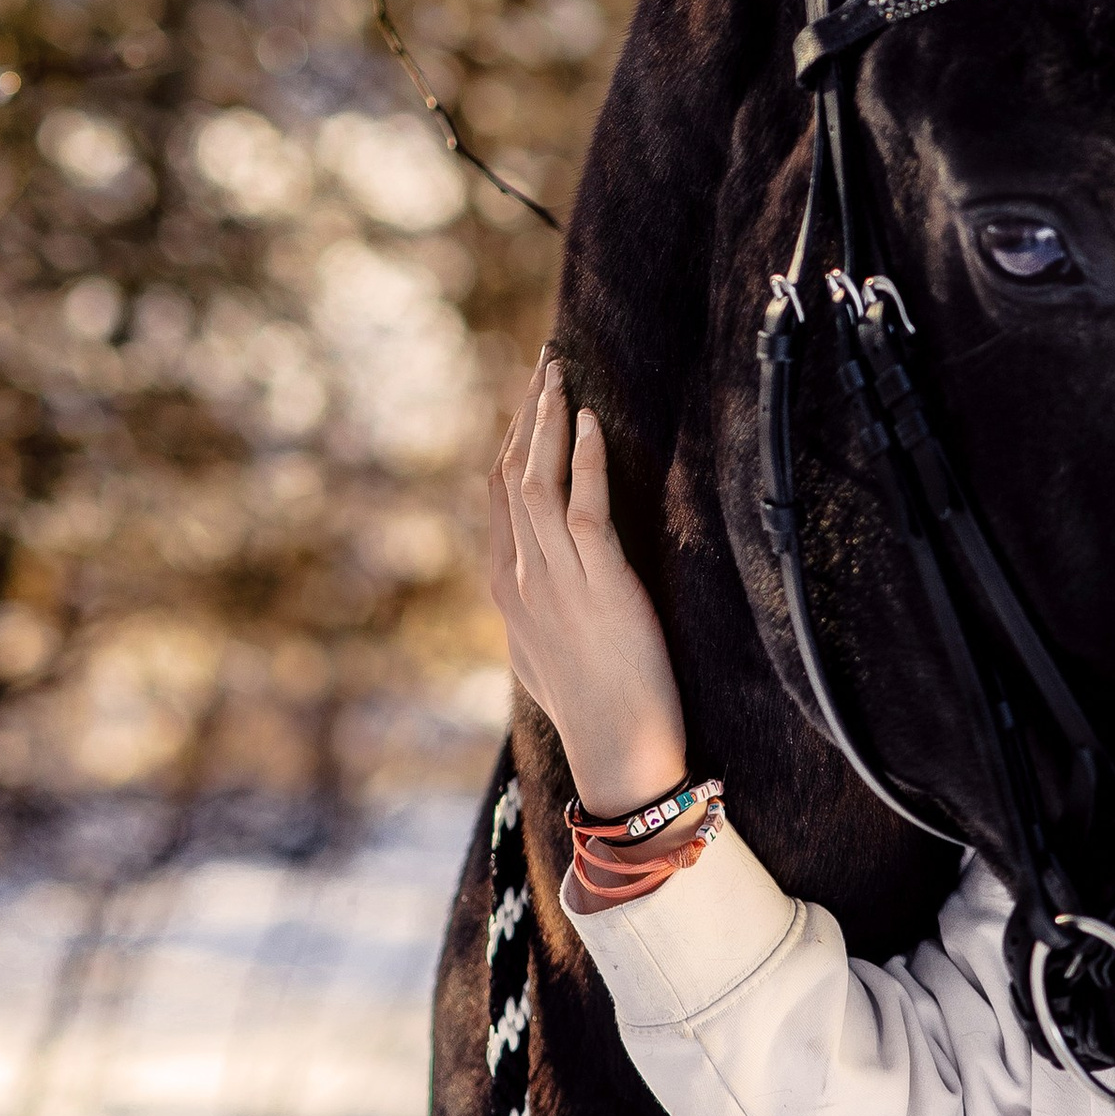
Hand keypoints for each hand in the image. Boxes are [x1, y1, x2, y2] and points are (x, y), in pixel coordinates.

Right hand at [488, 352, 688, 815]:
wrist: (615, 752)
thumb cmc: (592, 709)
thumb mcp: (543, 655)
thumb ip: (534, 614)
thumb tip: (534, 592)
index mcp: (507, 588)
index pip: (499, 497)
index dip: (511, 441)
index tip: (526, 401)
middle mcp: (522, 576)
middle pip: (512, 474)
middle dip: (526, 413)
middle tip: (543, 363)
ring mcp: (556, 579)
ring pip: (538, 481)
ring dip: (549, 421)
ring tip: (560, 374)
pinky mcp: (599, 584)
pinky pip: (583, 506)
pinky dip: (584, 458)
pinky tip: (591, 422)